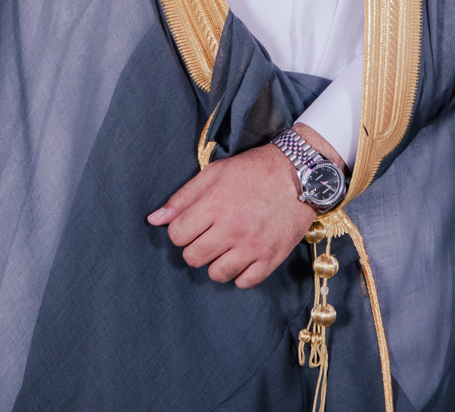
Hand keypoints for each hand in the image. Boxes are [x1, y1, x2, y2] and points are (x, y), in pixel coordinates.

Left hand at [148, 127, 342, 288]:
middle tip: (210, 235)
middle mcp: (232, 228)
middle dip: (196, 247)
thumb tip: (154, 220)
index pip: (177, 236)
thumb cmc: (254, 171)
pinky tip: (244, 257)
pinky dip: (241, 273)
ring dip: (217, 263)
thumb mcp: (215, 173)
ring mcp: (253, 246)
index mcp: (215, 205)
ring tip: (227, 247)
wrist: (299, 175)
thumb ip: (182, 198)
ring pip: (216, 274)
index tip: (193, 225)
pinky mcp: (271, 258)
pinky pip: (244, 282)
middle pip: (192, 258)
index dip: (181, 231)